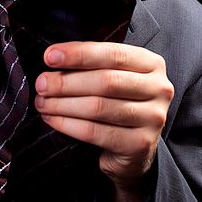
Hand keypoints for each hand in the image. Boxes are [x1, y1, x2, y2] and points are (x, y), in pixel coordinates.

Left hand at [34, 41, 173, 201]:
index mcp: (151, 64)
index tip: (50, 56)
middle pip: (105, 81)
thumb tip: (53, 57)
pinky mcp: (140, 144)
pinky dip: (68, 125)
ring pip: (98, 107)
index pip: (112, 53)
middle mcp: (159, 88)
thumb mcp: (112, 76)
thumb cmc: (117, 102)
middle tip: (42, 83)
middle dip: (66, 82)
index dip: (78, 54)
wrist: (134, 148)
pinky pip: (96, 132)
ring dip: (63, 104)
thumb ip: (91, 64)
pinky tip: (52, 119)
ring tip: (43, 102)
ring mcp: (153, 117)